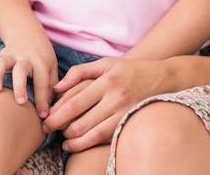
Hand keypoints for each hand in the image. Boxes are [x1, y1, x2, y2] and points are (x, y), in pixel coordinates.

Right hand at [0, 35, 58, 117]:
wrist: (27, 32)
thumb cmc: (42, 57)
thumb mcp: (52, 67)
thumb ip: (52, 86)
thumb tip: (53, 108)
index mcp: (40, 62)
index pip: (42, 82)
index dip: (43, 99)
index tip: (43, 116)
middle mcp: (24, 58)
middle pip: (21, 70)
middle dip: (20, 86)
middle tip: (20, 102)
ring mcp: (10, 56)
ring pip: (2, 63)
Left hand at [43, 58, 175, 151]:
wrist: (164, 78)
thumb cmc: (129, 70)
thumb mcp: (105, 63)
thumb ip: (79, 72)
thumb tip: (56, 88)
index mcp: (106, 80)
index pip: (75, 101)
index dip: (57, 113)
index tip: (45, 118)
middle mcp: (115, 98)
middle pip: (81, 120)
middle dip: (60, 128)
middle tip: (48, 130)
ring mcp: (124, 113)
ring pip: (93, 133)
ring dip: (74, 140)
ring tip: (63, 141)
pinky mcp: (130, 123)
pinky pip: (106, 138)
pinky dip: (89, 144)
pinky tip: (77, 145)